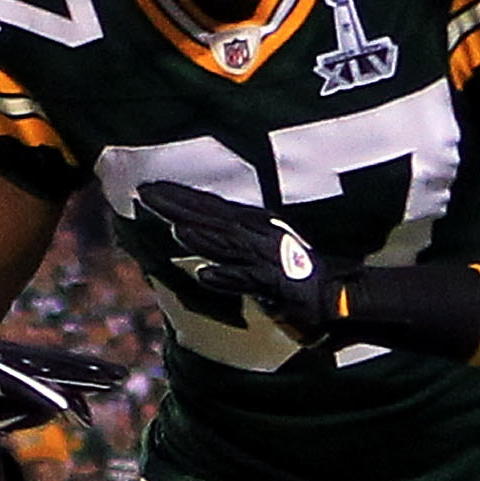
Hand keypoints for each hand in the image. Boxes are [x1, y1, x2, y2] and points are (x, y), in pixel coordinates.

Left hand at [126, 179, 339, 346]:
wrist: (333, 292)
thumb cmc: (292, 270)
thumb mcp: (255, 247)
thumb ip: (224, 240)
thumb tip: (185, 229)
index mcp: (251, 223)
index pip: (209, 206)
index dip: (179, 197)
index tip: (146, 188)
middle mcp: (257, 235)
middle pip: (212, 218)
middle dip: (179, 206)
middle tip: (146, 194)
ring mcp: (266, 259)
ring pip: (229, 245)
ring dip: (202, 237)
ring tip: (175, 228)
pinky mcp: (276, 285)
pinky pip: (248, 281)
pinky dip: (227, 278)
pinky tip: (204, 276)